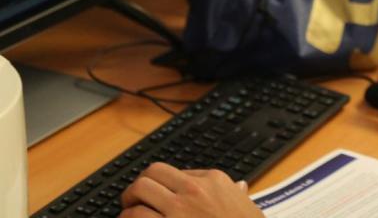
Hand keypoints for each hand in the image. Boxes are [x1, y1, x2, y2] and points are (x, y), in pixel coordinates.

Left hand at [120, 163, 262, 217]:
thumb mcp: (244, 204)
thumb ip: (236, 192)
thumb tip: (240, 187)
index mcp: (211, 180)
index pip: (173, 172)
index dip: (159, 184)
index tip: (154, 195)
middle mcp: (192, 191)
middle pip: (151, 175)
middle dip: (136, 187)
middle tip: (132, 200)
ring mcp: (179, 211)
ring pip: (139, 195)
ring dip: (128, 206)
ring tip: (127, 215)